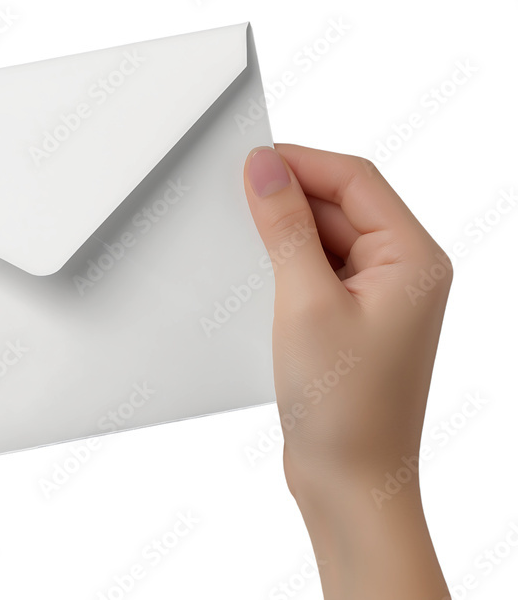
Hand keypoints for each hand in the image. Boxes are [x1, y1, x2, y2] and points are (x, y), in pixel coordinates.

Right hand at [244, 144, 450, 597]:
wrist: (350, 484)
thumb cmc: (345, 406)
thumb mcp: (305, 303)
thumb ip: (285, 227)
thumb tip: (265, 167)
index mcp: (412, 258)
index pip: (355, 179)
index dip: (300, 162)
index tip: (248, 160)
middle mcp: (402, 271)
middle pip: (339, 204)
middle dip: (286, 198)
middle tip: (230, 198)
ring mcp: (377, 297)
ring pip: (324, 237)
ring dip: (281, 234)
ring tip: (238, 243)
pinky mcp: (350, 320)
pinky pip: (315, 271)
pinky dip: (283, 266)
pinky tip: (253, 276)